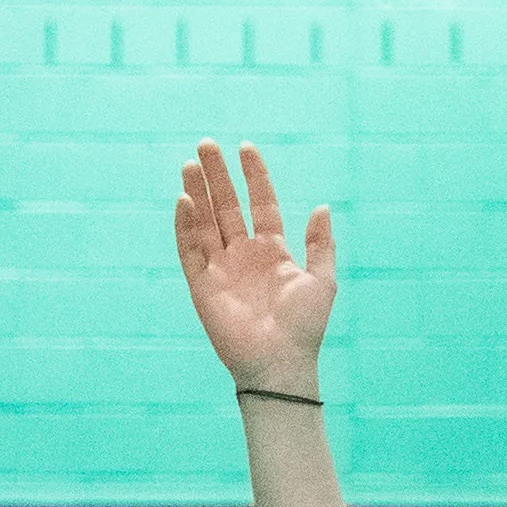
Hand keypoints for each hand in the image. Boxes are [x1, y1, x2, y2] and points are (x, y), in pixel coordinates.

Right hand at [173, 142, 339, 391]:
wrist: (280, 362)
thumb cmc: (304, 327)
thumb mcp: (322, 280)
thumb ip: (320, 244)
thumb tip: (322, 207)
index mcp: (272, 252)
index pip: (260, 204)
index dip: (254, 176)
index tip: (246, 148)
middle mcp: (244, 256)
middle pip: (226, 207)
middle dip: (216, 176)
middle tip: (206, 144)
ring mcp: (221, 269)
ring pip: (204, 222)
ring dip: (196, 192)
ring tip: (190, 163)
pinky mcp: (201, 285)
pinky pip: (189, 249)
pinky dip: (185, 225)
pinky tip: (184, 199)